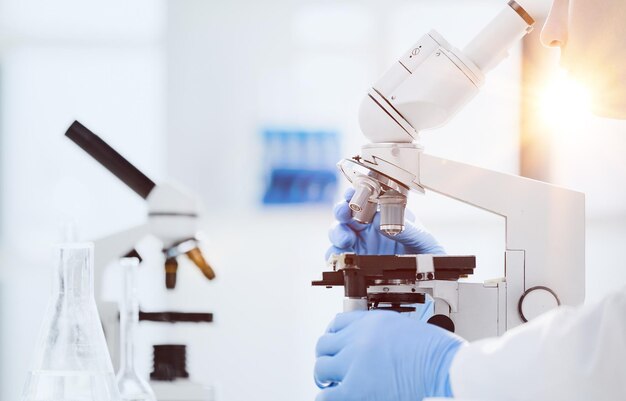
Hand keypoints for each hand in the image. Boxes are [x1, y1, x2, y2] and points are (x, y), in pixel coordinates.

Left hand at [314, 310, 464, 400]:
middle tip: (332, 368)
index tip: (335, 346)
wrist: (446, 367)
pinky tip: (336, 397)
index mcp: (371, 321)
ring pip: (321, 367)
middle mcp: (358, 338)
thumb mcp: (405, 328)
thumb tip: (372, 347)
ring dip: (325, 377)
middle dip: (328, 357)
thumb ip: (383, 334)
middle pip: (324, 344)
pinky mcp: (355, 389)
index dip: (334, 337)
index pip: (337, 323)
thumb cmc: (437, 352)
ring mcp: (354, 363)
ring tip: (333, 385)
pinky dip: (327, 397)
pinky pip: (326, 395)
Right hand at [325, 188, 443, 259]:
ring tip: (346, 239)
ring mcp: (360, 244)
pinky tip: (342, 256)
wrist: (431, 279)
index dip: (355, 193)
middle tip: (344, 213)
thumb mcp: (424, 240)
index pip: (365, 198)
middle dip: (342, 211)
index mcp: (385, 214)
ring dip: (338, 232)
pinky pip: (338, 257)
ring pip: (338, 233)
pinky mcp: (355, 263)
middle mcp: (369, 227)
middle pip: (346, 214)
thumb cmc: (429, 254)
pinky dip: (335, 255)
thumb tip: (383, 222)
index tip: (352, 194)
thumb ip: (407, 230)